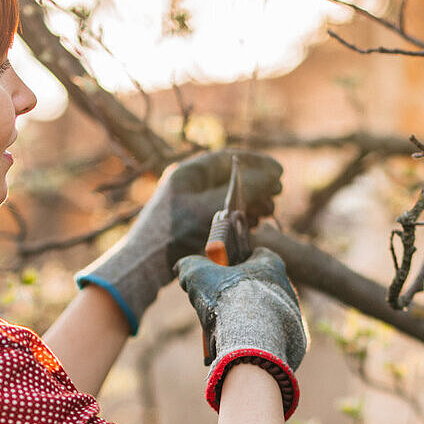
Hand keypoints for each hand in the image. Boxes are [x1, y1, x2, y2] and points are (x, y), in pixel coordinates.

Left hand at [75, 151, 282, 333]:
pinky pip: (222, 213)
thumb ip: (245, 189)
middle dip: (257, 185)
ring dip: (251, 201)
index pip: (228, 159)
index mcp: (189, 173)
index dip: (257, 163)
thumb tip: (272, 176)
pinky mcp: (193, 224)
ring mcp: (191, 204)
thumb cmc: (176, 233)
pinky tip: (253, 224)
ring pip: (229, 197)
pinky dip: (240, 216)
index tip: (279, 170)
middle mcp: (190, 185)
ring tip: (268, 211)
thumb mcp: (213, 208)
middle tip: (278, 193)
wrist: (145, 264)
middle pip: (230, 178)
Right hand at [176, 248, 306, 417]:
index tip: (222, 272)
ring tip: (227, 331)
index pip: (257, 254)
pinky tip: (241, 346)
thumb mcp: (198, 275)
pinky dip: (259, 340)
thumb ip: (189, 265)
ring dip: (249, 319)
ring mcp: (294, 314)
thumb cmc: (228, 302)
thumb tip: (182, 266)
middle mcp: (287, 286)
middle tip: (220, 307)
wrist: (253, 343)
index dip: (238, 261)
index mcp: (271, 264)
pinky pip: (274, 336)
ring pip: (267, 312)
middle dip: (241, 295)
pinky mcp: (296, 339)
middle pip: (260, 286)